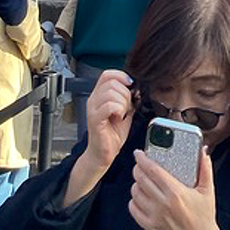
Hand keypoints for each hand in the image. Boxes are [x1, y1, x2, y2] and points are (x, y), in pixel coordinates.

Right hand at [64, 70, 136, 206]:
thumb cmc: (112, 135)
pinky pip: (109, 105)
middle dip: (125, 93)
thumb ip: (128, 99)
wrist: (103, 155)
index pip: (107, 74)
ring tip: (122, 114)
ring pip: (111, 92)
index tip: (130, 84)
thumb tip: (137, 89)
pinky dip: (118, 109)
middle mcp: (93, 100)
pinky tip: (119, 117)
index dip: (120, 75)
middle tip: (127, 107)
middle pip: (111, 82)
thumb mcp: (124, 112)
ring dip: (122, 102)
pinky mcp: (94, 119)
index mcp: (99, 95)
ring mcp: (93, 109)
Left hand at [130, 146, 229, 229]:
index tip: (139, 153)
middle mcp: (163, 204)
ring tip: (141, 180)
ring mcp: (155, 216)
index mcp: (175, 192)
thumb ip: (205, 169)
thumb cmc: (204, 217)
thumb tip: (203, 152)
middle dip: (137, 169)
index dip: (142, 160)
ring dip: (136, 184)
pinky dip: (133, 201)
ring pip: (135, 194)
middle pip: (141, 180)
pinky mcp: (151, 227)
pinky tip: (139, 197)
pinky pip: (134, 210)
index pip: (153, 170)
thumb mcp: (208, 190)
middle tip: (140, 165)